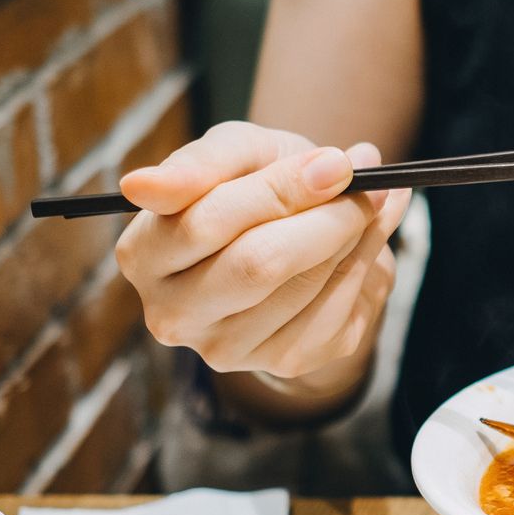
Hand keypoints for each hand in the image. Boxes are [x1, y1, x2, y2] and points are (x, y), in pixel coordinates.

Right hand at [114, 121, 410, 393]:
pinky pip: (337, 311)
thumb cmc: (258, 184)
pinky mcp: (282, 361)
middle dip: (326, 216)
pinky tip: (368, 239)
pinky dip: (365, 264)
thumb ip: (202, 162)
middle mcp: (173, 313)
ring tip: (370, 202)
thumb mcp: (236, 153)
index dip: (280, 189)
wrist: (304, 232)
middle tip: (367, 182)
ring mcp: (225, 347)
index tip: (336, 163)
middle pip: (257, 264)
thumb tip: (143, 185)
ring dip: (353, 236)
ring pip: (305, 287)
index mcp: (144, 254)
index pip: (207, 222)